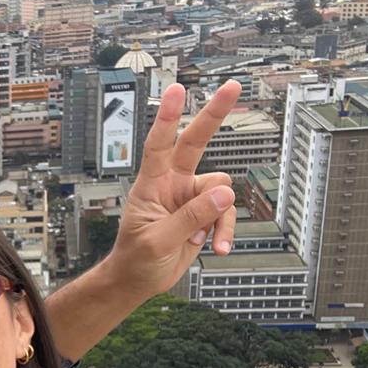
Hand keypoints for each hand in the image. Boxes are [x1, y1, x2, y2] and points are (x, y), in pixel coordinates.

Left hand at [107, 81, 241, 296]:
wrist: (138, 280)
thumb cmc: (136, 259)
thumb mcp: (158, 242)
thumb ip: (190, 218)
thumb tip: (225, 194)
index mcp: (151, 185)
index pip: (158, 145)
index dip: (167, 117)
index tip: (177, 90)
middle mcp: (172, 184)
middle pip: (195, 142)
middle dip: (213, 115)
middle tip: (232, 86)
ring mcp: (190, 198)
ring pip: (222, 189)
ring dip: (219, 217)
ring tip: (202, 241)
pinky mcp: (204, 214)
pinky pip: (226, 213)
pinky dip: (225, 231)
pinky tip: (218, 249)